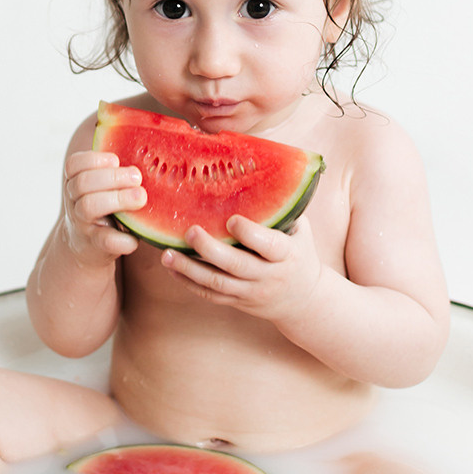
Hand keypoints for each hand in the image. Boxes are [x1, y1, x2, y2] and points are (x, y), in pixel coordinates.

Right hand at [61, 150, 146, 267]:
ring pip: (89, 206)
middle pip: (83, 183)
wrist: (86, 246)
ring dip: (118, 199)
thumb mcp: (103, 186)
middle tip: (137, 178)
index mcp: (75, 182)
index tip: (116, 160)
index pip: (74, 164)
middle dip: (113, 177)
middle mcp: (74, 201)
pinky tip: (136, 237)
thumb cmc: (104, 206)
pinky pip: (105, 240)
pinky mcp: (94, 245)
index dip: (94, 159)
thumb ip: (116, 170)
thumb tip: (150, 145)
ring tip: (141, 197)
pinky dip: (122, 239)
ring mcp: (82, 223)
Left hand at [160, 213, 323, 324]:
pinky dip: (189, 283)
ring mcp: (252, 291)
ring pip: (218, 284)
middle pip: (237, 266)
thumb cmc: (299, 253)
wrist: (305, 300)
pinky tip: (172, 269)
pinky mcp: (238, 301)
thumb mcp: (301, 231)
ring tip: (167, 255)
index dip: (250, 234)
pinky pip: (211, 295)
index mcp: (287, 255)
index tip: (231, 219)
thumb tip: (257, 172)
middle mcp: (269, 276)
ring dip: (190, 269)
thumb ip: (282, 210)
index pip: (269, 246)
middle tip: (190, 232)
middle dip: (210, 249)